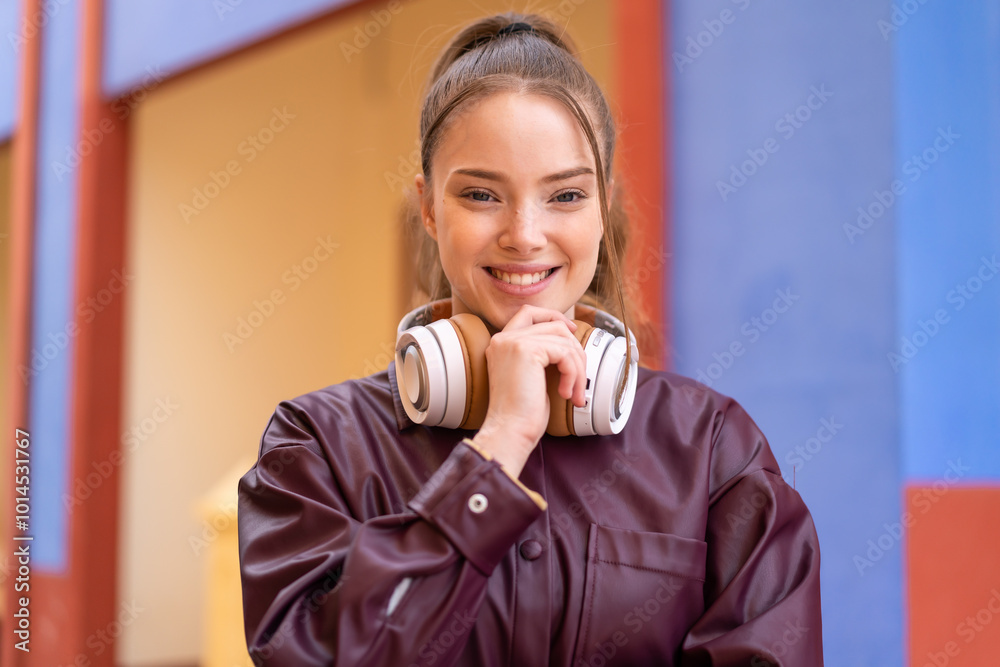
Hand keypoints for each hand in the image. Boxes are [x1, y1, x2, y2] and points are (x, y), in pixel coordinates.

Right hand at [471, 305, 586, 476]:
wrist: (510, 431)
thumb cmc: (521, 414)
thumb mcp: (531, 376)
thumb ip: (542, 355)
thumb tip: (570, 341)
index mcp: (501, 343)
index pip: (529, 312)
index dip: (553, 317)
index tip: (571, 332)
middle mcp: (503, 338)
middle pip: (553, 324)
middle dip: (574, 349)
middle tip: (579, 379)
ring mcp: (512, 342)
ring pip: (563, 339)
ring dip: (577, 368)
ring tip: (573, 393)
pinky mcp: (526, 350)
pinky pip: (565, 353)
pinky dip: (573, 374)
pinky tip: (565, 394)